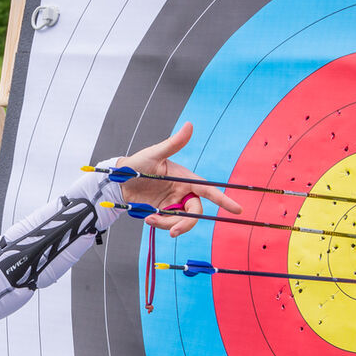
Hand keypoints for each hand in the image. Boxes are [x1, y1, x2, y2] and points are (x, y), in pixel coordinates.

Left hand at [116, 121, 241, 236]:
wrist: (118, 182)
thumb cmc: (137, 163)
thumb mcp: (154, 154)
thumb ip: (173, 143)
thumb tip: (189, 125)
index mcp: (186, 178)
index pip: (209, 190)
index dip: (223, 200)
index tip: (237, 210)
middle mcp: (182, 192)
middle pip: (195, 212)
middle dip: (186, 224)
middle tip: (173, 231)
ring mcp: (173, 204)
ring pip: (181, 221)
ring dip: (168, 225)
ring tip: (150, 219)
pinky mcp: (163, 213)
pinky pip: (168, 224)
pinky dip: (160, 224)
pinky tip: (148, 218)